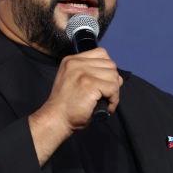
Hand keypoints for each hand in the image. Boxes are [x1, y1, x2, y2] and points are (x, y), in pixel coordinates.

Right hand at [28, 48, 122, 165]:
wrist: (56, 119)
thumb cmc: (67, 105)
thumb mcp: (74, 80)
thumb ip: (90, 73)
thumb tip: (115, 76)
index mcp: (72, 60)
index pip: (101, 53)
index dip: (108, 68)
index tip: (104, 82)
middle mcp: (77, 62)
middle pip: (110, 64)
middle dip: (113, 81)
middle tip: (107, 95)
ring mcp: (83, 72)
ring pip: (114, 76)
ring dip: (115, 92)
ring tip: (106, 102)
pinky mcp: (90, 84)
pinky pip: (113, 89)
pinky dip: (114, 100)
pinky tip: (107, 107)